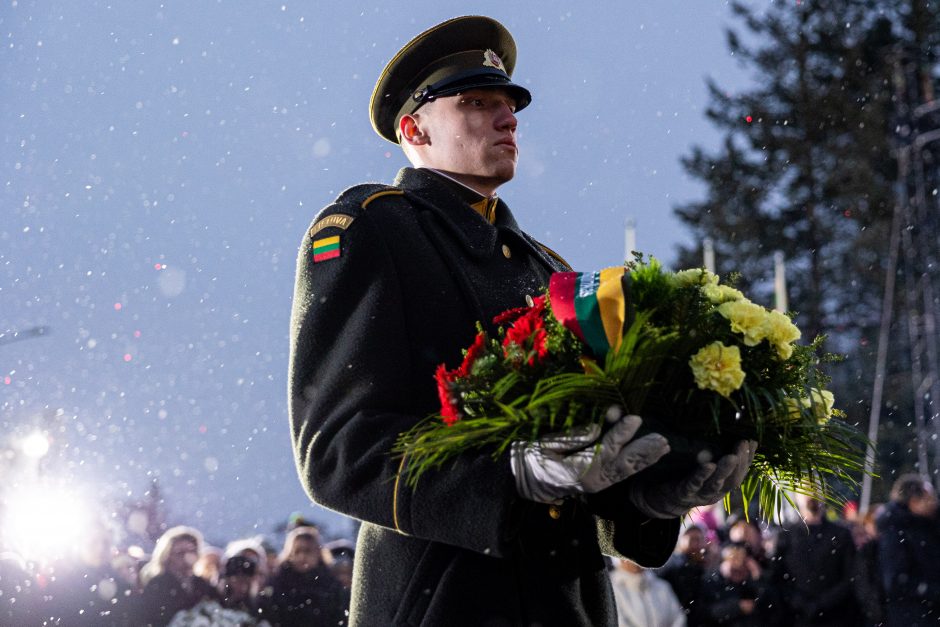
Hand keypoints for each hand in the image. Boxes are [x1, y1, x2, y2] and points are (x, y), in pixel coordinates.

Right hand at [510, 414, 669, 503]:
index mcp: (576, 471)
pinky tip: (648, 454)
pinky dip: (634, 463)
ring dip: (644, 459)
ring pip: (624, 471)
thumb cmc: (529, 458)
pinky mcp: (596, 480)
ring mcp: (594, 482)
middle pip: (621, 465)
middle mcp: (589, 480)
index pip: (603, 450)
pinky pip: (619, 473)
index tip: (634, 419)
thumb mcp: (543, 446)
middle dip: (642, 452)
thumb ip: (569, 438)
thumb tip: (594, 428)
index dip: (619, 434)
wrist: (520, 480)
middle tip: (662, 440)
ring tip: (662, 447)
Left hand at [628, 440, 756, 518]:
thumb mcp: (705, 465)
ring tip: (732, 456)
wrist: (662, 498)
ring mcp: (700, 494)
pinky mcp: (683, 493)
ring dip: (725, 470)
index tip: (752, 441)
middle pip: (733, 479)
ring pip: (716, 483)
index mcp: (723, 484)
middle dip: (741, 461)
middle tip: (744, 444)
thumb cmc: (687, 476)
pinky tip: (708, 465)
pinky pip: (694, 484)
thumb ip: (718, 453)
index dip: (748, 457)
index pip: (741, 471)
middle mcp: (715, 492)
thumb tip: (735, 433)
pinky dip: (702, 475)